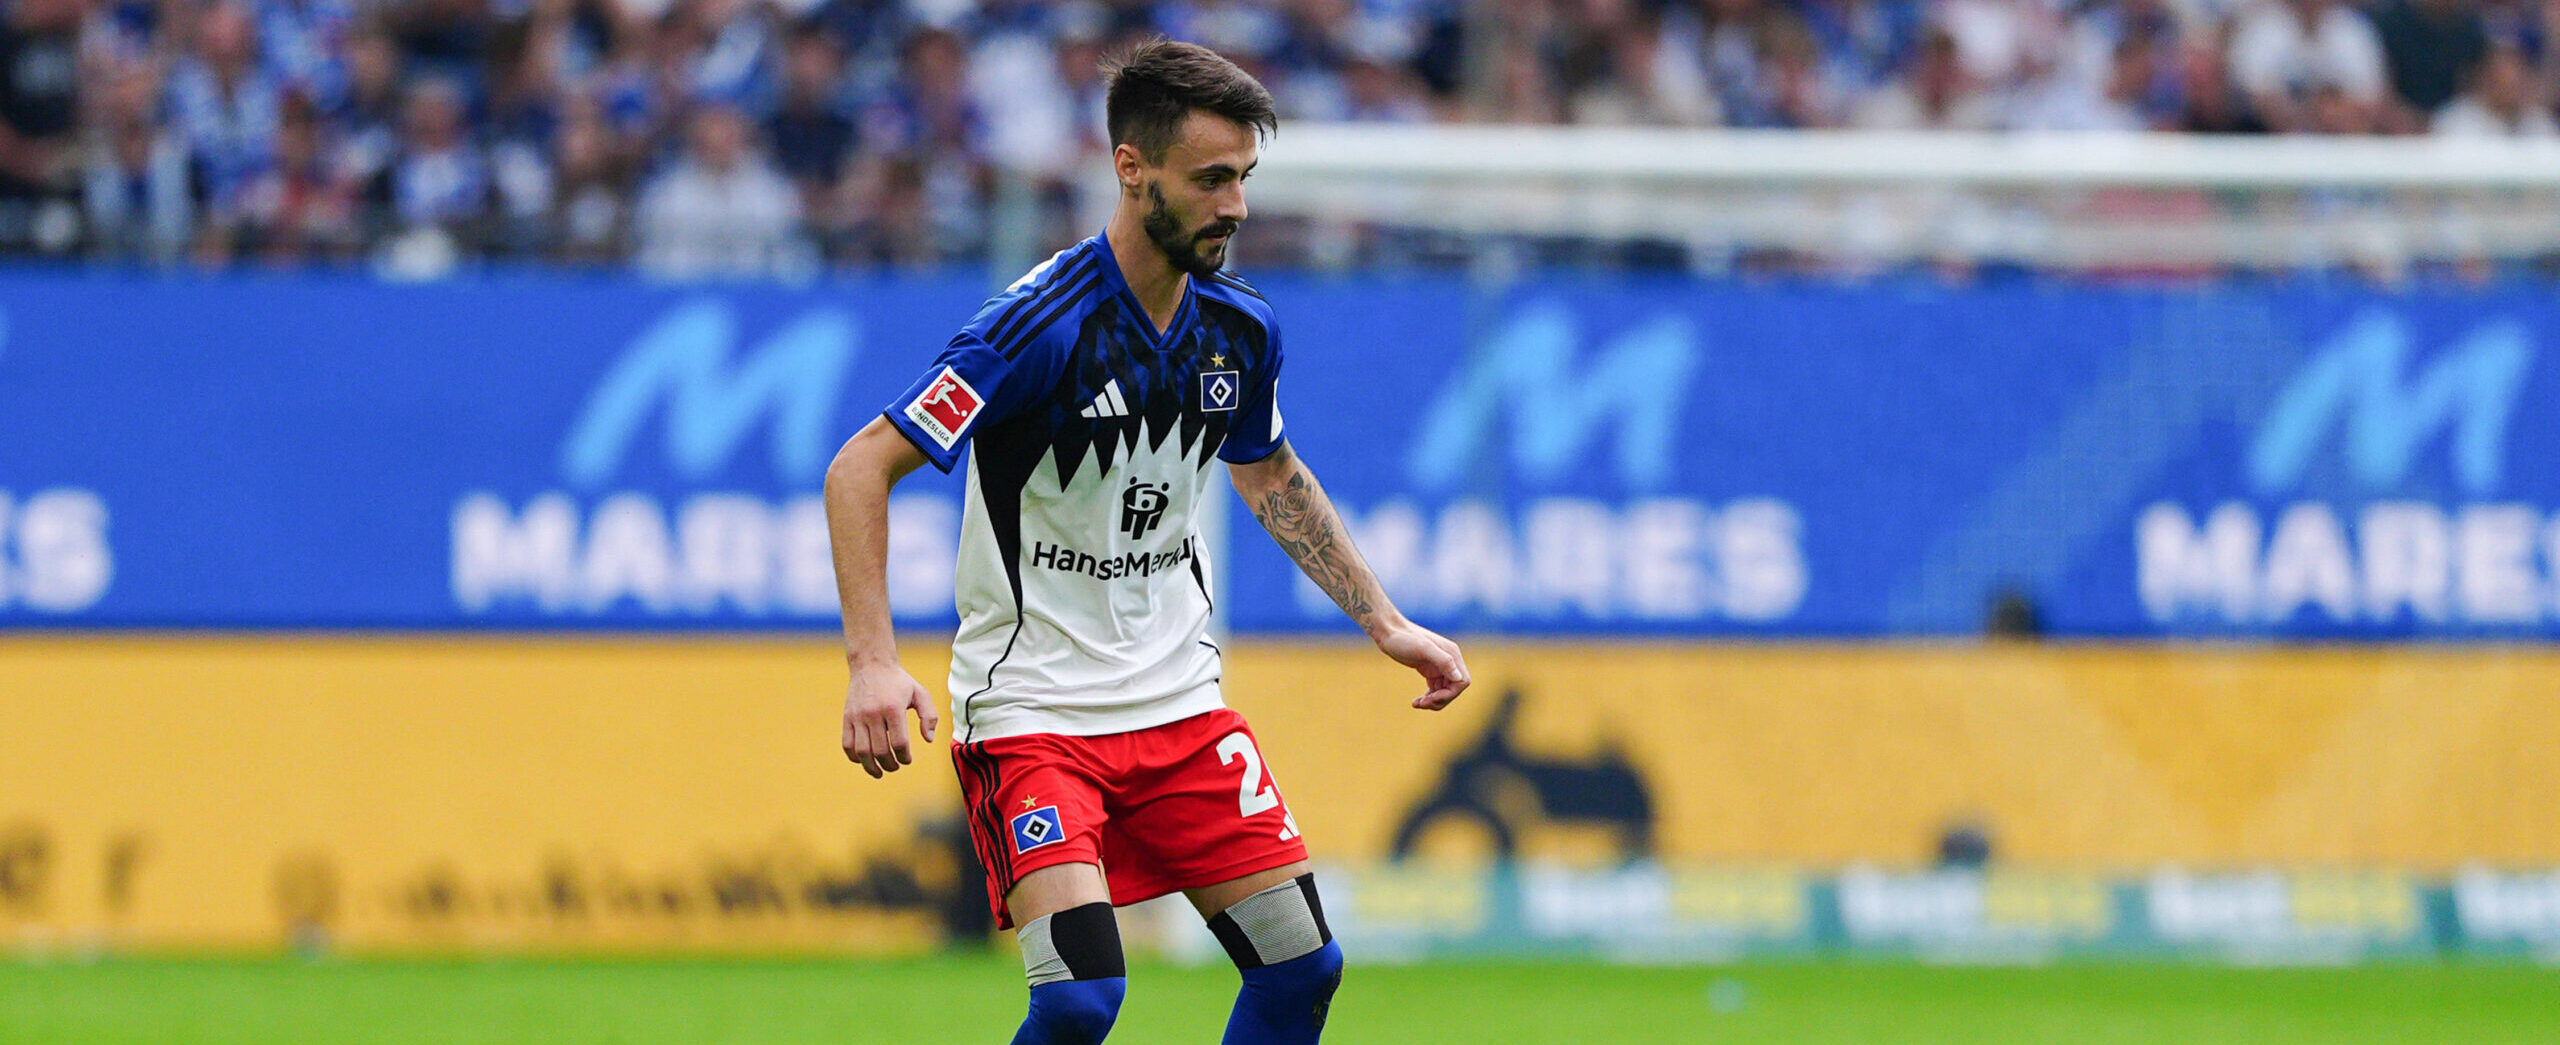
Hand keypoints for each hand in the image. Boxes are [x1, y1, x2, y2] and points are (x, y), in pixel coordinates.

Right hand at [841, 659, 937, 778]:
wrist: (872, 665)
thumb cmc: (899, 682)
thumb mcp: (920, 693)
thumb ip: (929, 716)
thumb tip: (929, 739)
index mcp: (893, 708)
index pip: (899, 743)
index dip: (905, 757)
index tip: (908, 760)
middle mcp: (873, 713)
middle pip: (880, 751)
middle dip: (890, 765)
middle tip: (896, 767)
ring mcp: (858, 716)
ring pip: (862, 751)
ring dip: (871, 767)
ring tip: (880, 772)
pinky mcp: (847, 718)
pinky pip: (847, 744)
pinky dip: (855, 757)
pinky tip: (865, 761)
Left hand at [1374, 620, 1469, 709]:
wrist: (1388, 633)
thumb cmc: (1403, 639)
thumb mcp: (1423, 649)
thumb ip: (1444, 661)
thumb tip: (1459, 677)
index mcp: (1452, 655)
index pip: (1462, 682)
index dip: (1450, 694)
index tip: (1432, 697)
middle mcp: (1449, 661)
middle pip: (1454, 690)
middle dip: (1440, 700)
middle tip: (1422, 703)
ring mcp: (1439, 666)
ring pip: (1444, 692)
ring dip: (1433, 701)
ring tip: (1417, 703)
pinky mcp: (1429, 671)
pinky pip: (1435, 690)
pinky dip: (1428, 698)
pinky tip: (1416, 701)